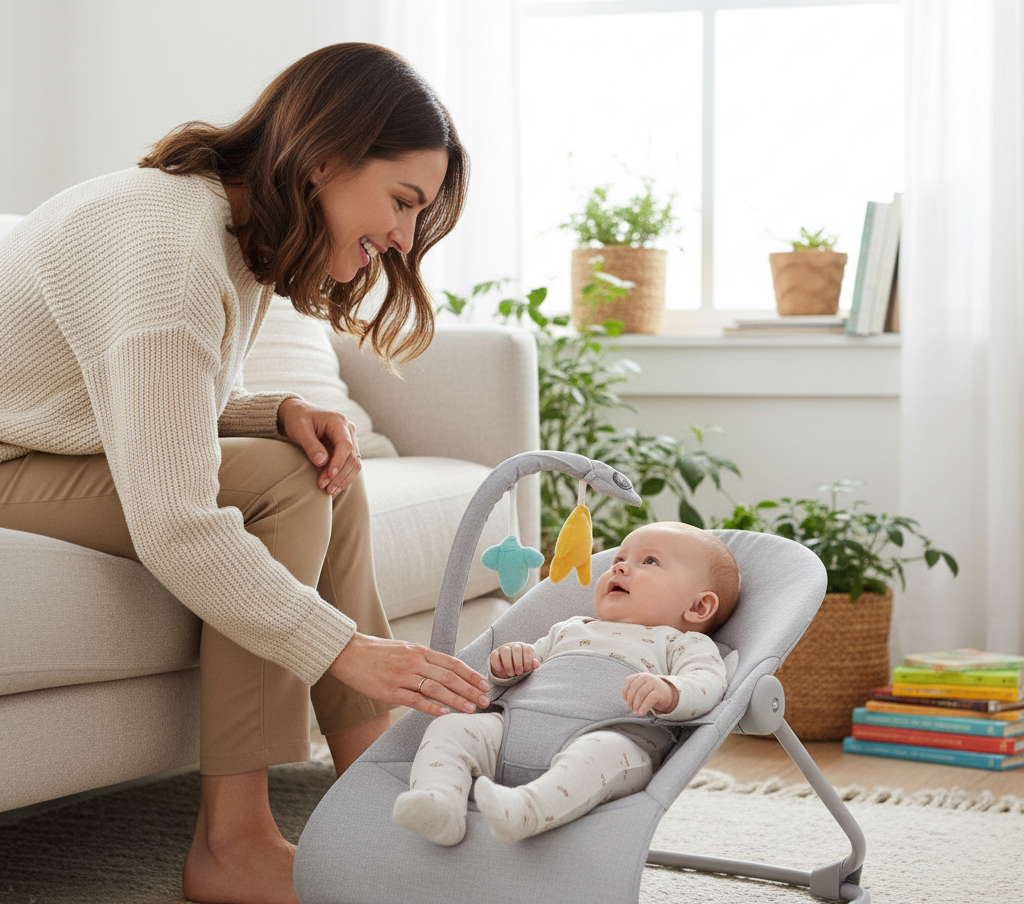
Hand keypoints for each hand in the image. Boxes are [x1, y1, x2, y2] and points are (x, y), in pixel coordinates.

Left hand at [277, 398, 359, 495]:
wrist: (298, 414)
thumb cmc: (297, 419)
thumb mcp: (300, 430)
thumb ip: (311, 445)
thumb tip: (322, 462)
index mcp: (339, 421)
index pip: (345, 445)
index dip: (339, 462)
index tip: (328, 476)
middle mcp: (348, 430)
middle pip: (352, 457)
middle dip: (340, 475)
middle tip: (325, 488)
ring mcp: (349, 440)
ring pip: (354, 464)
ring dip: (343, 479)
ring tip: (329, 491)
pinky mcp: (346, 450)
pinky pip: (349, 466)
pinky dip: (343, 478)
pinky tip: (333, 487)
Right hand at [328, 632, 491, 717]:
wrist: (349, 653)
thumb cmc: (378, 653)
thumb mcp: (405, 650)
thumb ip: (424, 660)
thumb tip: (445, 672)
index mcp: (420, 651)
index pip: (452, 662)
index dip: (470, 674)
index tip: (484, 684)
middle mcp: (414, 662)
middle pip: (449, 676)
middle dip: (470, 690)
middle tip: (486, 700)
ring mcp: (402, 677)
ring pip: (436, 689)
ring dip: (457, 700)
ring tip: (472, 709)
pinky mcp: (390, 691)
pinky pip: (415, 700)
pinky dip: (432, 707)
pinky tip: (445, 714)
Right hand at [489, 643, 538, 679]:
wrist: (510, 670)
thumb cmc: (522, 667)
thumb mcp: (528, 667)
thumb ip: (532, 665)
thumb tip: (537, 664)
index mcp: (524, 647)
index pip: (528, 649)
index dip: (528, 660)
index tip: (527, 669)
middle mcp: (514, 646)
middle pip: (516, 649)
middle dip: (518, 663)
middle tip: (519, 673)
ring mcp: (504, 648)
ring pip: (505, 651)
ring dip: (508, 664)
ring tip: (511, 674)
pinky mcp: (494, 653)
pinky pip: (495, 656)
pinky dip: (498, 665)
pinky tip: (502, 672)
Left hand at [622, 673, 678, 716]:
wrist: (668, 694)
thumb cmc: (652, 692)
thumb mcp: (643, 688)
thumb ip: (635, 692)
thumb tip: (629, 704)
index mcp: (641, 675)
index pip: (629, 680)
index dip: (624, 690)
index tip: (624, 699)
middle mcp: (647, 677)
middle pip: (634, 688)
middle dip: (630, 699)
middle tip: (630, 708)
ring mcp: (654, 683)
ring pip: (641, 694)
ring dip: (636, 705)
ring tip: (635, 712)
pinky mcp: (659, 692)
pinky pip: (649, 700)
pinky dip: (643, 707)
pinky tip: (641, 713)